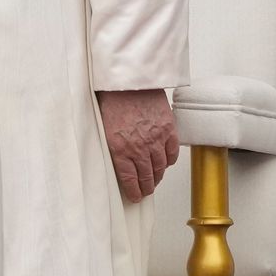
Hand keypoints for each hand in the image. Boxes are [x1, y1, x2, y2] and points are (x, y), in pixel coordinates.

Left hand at [98, 87, 176, 203]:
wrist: (129, 79)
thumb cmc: (112, 99)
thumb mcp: (102, 128)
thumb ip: (111, 147)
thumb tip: (115, 162)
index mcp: (119, 149)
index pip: (130, 180)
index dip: (134, 192)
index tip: (135, 197)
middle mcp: (139, 147)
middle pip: (147, 177)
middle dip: (146, 188)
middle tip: (145, 192)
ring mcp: (156, 139)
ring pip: (160, 168)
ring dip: (157, 176)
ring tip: (154, 180)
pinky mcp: (168, 129)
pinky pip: (172, 153)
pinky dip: (169, 161)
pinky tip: (164, 163)